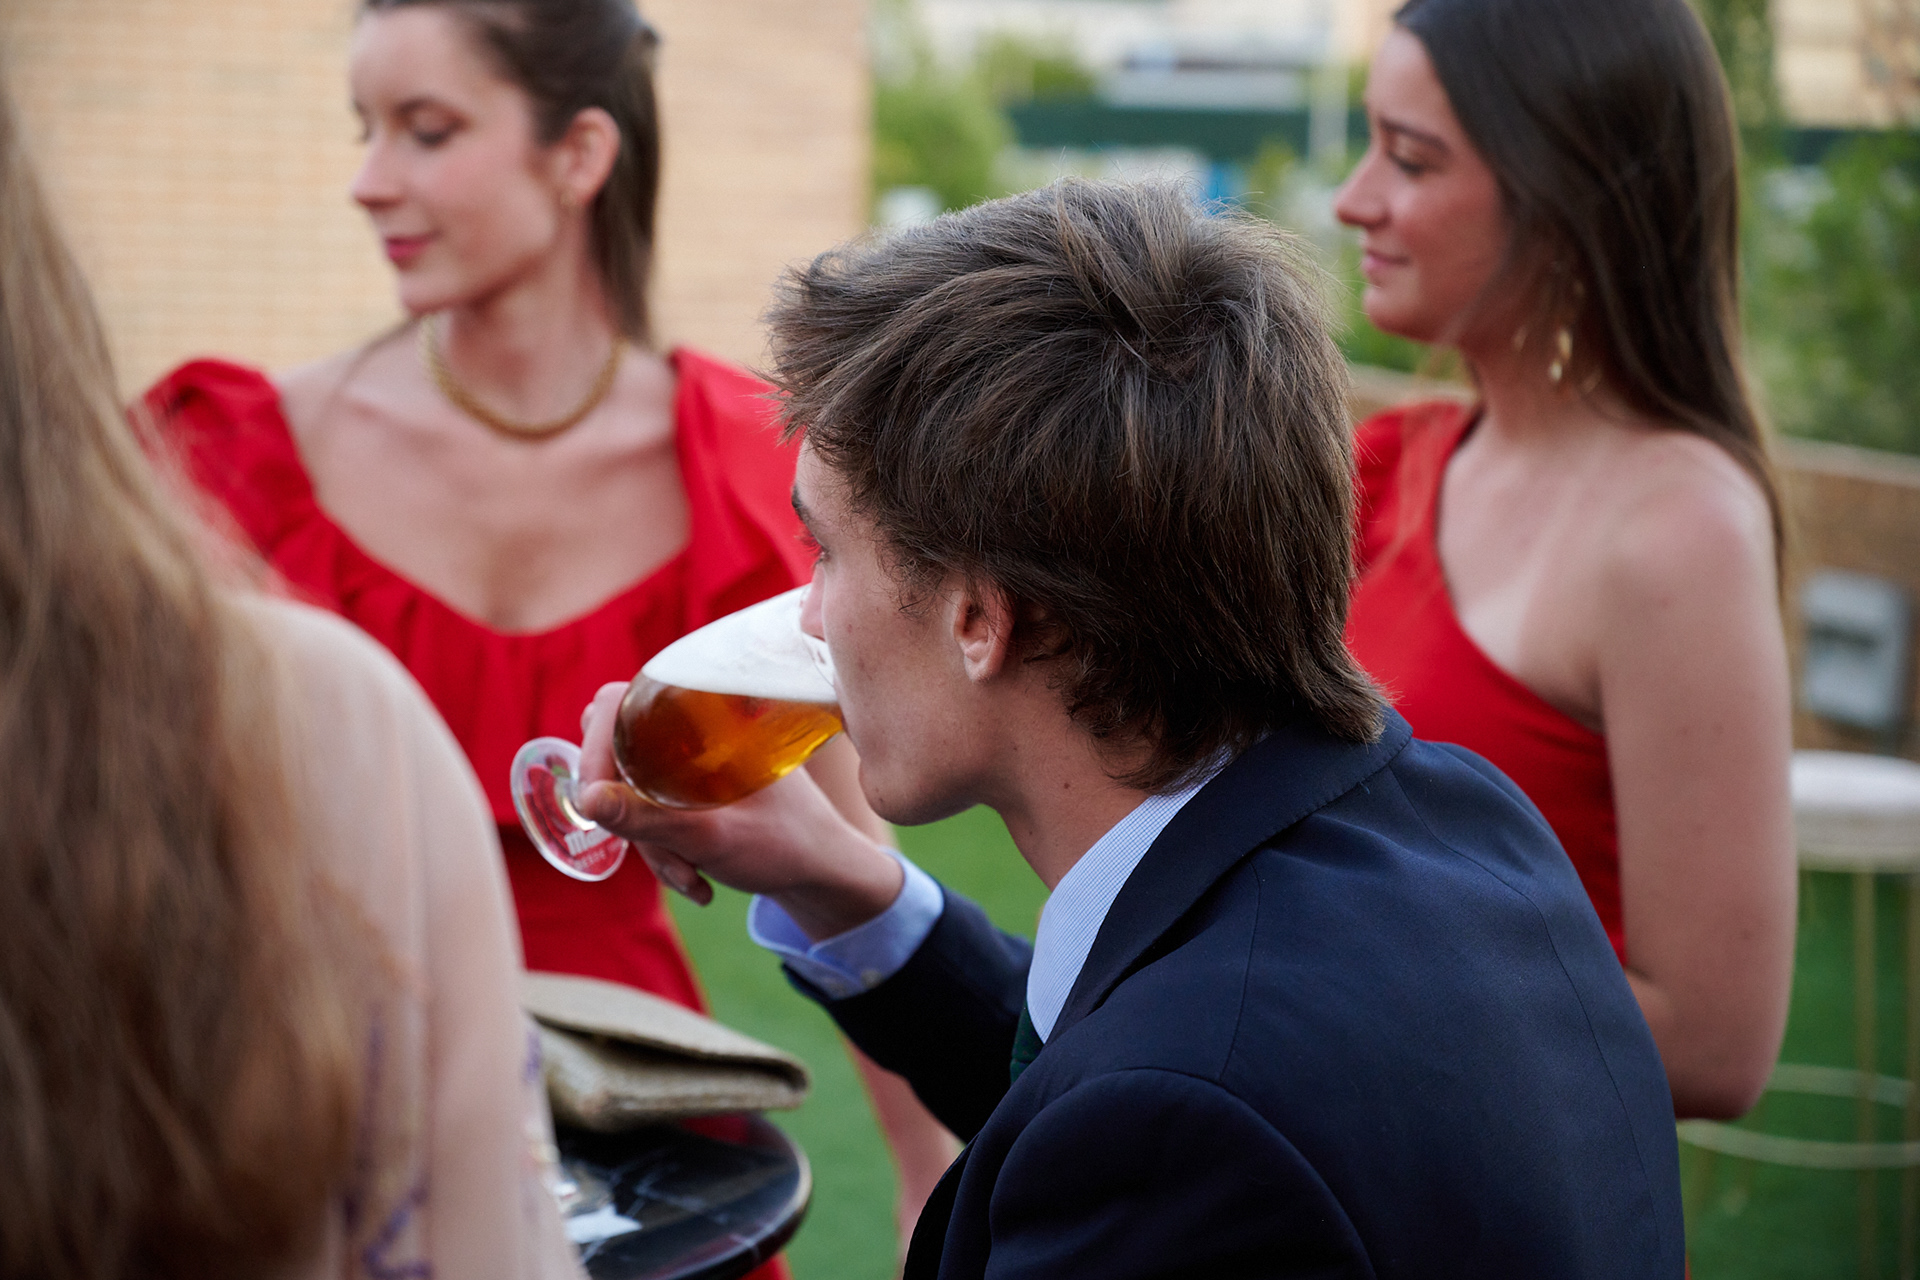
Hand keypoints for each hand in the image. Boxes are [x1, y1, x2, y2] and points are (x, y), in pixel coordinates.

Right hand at [575, 683, 903, 938]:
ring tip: (692, 877)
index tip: (593, 798)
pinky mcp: (688, 792)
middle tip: (656, 849)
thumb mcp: (710, 836)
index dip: (594, 745)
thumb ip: (647, 819)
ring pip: (632, 793)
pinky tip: (698, 881)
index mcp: (703, 711)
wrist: (822, 870)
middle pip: (617, 754)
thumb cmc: (783, 842)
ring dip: (652, 844)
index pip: (616, 702)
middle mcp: (693, 727)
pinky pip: (651, 814)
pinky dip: (665, 850)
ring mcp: (688, 762)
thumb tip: (586, 799)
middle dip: (628, 813)